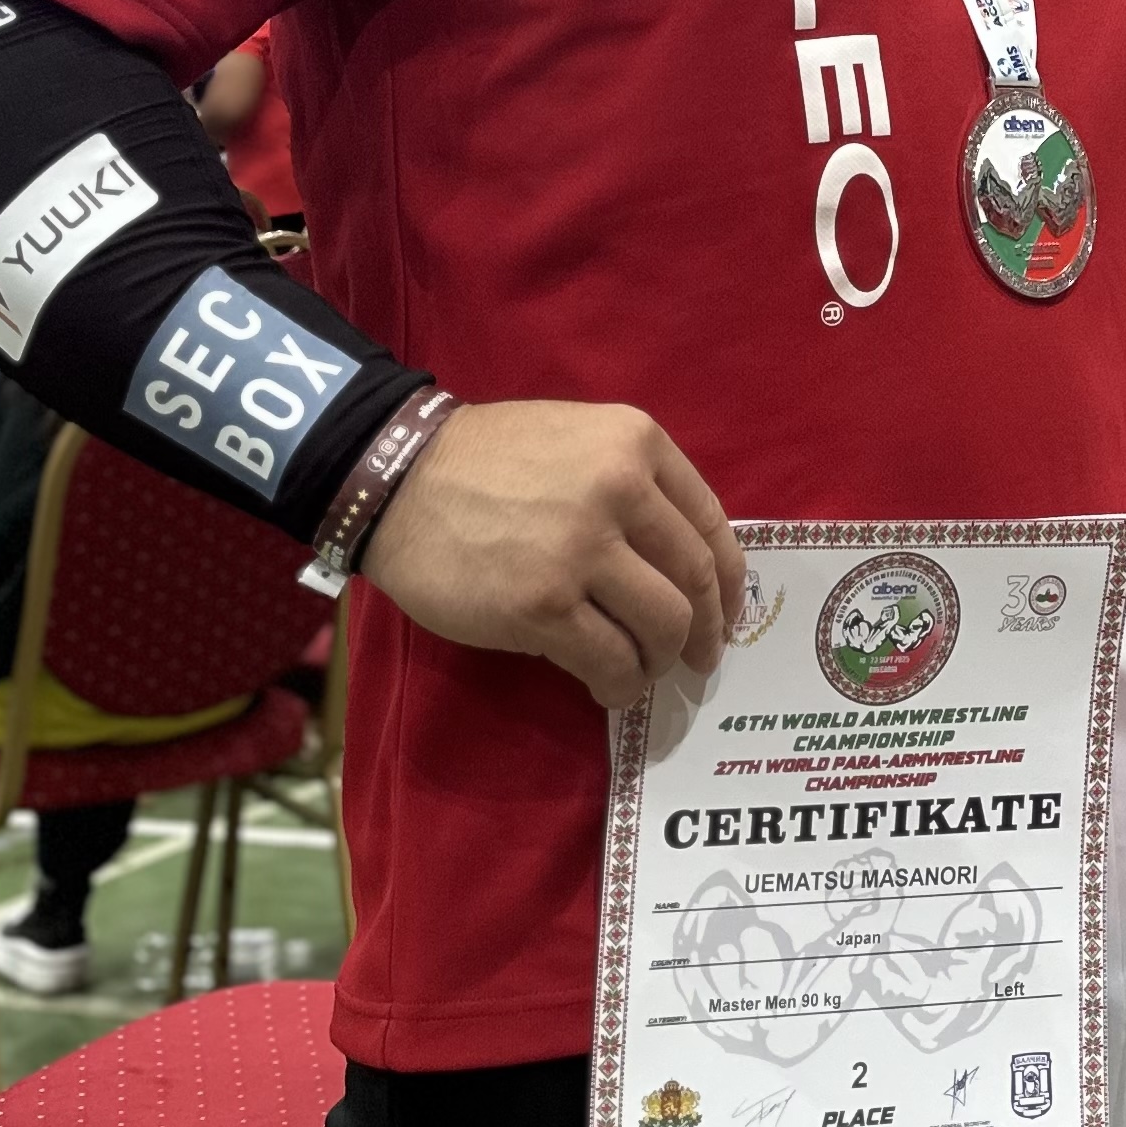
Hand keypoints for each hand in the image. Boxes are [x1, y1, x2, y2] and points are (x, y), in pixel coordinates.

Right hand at [359, 396, 747, 707]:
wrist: (397, 479)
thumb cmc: (486, 462)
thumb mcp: (578, 440)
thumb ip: (634, 487)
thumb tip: (681, 567)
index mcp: (637, 444)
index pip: (710, 525)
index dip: (728, 583)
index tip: (725, 615)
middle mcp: (622, 490)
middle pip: (695, 580)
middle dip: (703, 632)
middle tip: (695, 660)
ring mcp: (582, 551)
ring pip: (663, 626)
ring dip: (659, 662)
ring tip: (639, 672)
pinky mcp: (543, 606)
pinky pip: (611, 661)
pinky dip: (619, 684)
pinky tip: (607, 686)